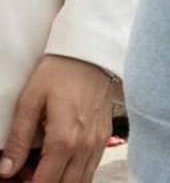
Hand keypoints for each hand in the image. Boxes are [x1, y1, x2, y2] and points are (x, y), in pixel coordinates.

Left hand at [0, 56, 112, 182]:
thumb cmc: (59, 72)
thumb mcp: (29, 102)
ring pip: (81, 180)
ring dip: (61, 181)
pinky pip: (92, 166)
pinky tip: (60, 161)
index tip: (17, 180)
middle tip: (27, 175)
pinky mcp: (105, 136)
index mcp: (64, 139)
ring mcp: (99, 141)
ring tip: (42, 169)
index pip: (46, 182)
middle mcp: (86, 145)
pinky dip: (75, 172)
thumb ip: (18, 139)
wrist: (90, 54)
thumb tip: (6, 168)